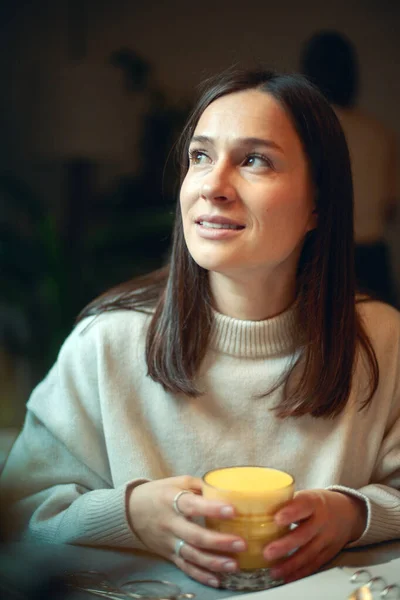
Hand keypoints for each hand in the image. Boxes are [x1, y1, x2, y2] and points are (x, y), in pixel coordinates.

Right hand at [127, 476, 245, 586]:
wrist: (129, 511)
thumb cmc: (158, 493)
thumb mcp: (176, 482)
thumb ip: (199, 486)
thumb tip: (225, 489)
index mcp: (171, 501)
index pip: (193, 506)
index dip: (212, 509)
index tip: (232, 511)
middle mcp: (170, 524)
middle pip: (194, 536)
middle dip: (219, 542)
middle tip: (241, 544)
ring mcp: (169, 542)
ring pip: (191, 556)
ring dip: (213, 562)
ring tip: (234, 565)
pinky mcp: (168, 555)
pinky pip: (185, 568)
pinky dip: (200, 576)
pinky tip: (217, 581)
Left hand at [263, 489, 366, 582]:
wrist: (348, 513)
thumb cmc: (319, 503)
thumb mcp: (307, 496)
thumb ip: (287, 502)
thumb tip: (258, 507)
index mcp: (314, 502)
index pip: (304, 505)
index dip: (291, 512)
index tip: (276, 519)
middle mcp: (322, 521)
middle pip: (304, 534)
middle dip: (285, 545)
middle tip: (268, 552)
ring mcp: (326, 538)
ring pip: (309, 553)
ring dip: (290, 564)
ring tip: (274, 570)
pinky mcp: (328, 553)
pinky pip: (314, 564)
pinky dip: (300, 572)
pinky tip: (287, 577)